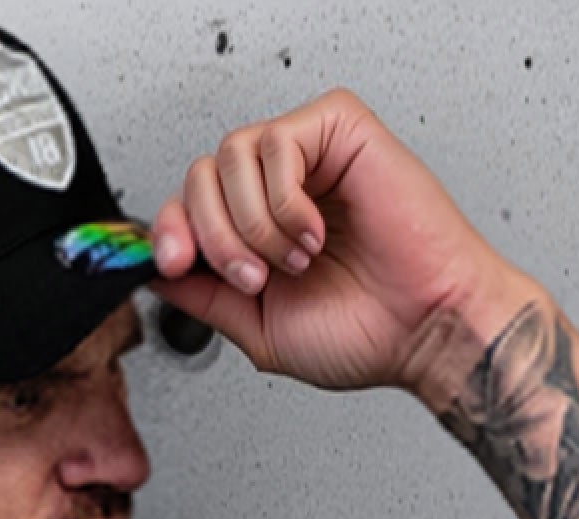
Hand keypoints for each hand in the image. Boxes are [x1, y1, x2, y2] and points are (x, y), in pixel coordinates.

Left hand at [149, 92, 542, 409]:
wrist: (424, 329)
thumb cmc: (365, 330)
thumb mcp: (259, 326)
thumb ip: (204, 295)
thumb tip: (154, 269)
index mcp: (260, 226)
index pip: (189, 202)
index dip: (171, 230)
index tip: (174, 262)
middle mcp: (281, 184)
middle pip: (200, 173)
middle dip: (214, 236)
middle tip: (253, 278)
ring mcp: (309, 152)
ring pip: (231, 154)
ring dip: (253, 224)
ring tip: (295, 260)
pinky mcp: (338, 127)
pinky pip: (277, 144)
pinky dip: (286, 201)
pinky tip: (315, 233)